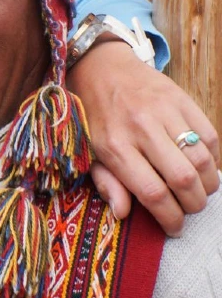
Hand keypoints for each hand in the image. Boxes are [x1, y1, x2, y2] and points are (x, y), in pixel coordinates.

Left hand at [67, 38, 219, 236]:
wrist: (100, 68)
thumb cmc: (93, 116)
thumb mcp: (88, 151)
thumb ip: (106, 183)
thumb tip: (123, 214)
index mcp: (113, 146)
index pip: (152, 192)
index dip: (170, 218)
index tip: (175, 228)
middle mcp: (140, 128)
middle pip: (183, 178)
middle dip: (193, 204)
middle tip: (189, 209)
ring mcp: (163, 111)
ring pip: (202, 159)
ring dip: (207, 184)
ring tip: (199, 191)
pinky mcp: (181, 98)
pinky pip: (209, 135)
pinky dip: (212, 157)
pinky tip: (202, 165)